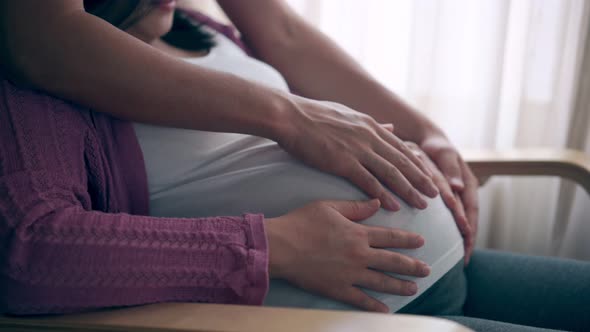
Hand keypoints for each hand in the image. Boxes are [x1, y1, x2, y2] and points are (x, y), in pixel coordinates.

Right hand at [265, 199, 430, 312]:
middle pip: (393, 262)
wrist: (281, 246)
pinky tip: (387, 310)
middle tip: (427, 270)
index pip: (390, 237)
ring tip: (414, 288)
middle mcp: (359, 255)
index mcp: (358, 234)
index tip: (421, 241)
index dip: (408, 239)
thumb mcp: (329, 207)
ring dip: (400, 286)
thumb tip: (377, 202)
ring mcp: (350, 275)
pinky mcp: (338, 289)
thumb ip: (355, 207)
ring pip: (382, 282)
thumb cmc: (302, 223)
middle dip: (412, 266)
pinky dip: (375, 306)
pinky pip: (361, 300)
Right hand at [277, 96, 438, 210]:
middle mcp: (370, 136)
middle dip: (421, 179)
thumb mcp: (348, 114)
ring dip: (409, 189)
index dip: (417, 164)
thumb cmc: (313, 116)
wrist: (291, 116)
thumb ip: (370, 124)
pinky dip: (383, 194)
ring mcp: (358, 148)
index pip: (400, 147)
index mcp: (370, 125)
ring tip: (423, 204)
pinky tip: (394, 206)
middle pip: (402, 161)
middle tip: (436, 194)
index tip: (429, 176)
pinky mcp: (343, 161)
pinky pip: (369, 181)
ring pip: (391, 172)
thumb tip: (390, 126)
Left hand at [417, 136, 478, 263]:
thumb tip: (458, 188)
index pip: (471, 208)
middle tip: (465, 259)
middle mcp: (466, 192)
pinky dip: (454, 231)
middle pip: (470, 219)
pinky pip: (455, 218)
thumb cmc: (438, 146)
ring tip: (461, 258)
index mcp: (469, 183)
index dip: (469, 225)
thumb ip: (450, 170)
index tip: (467, 242)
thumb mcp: (445, 154)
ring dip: (464, 238)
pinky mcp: (451, 199)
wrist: (430, 141)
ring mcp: (460, 196)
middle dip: (469, 239)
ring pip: (464, 221)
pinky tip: (450, 244)